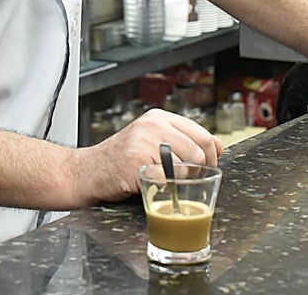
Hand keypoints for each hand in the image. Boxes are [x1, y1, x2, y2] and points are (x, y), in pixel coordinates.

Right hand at [77, 108, 223, 202]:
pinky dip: (164, 189)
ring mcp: (144, 141)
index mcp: (160, 117)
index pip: (202, 133)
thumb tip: (218, 146)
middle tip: (187, 181)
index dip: (212, 155)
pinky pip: (167, 180)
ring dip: (180, 181)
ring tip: (164, 181)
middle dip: (199, 171)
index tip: (209, 166)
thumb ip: (181, 140)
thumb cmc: (122, 159)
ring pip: (186, 167)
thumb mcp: (152, 140)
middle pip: (199, 151)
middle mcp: (153, 125)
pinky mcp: (136, 161)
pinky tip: (151, 184)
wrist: (88, 171)